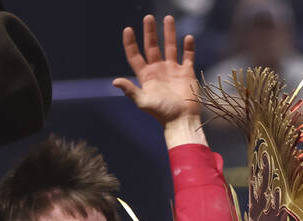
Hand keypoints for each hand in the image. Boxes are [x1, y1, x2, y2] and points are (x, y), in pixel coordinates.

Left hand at [112, 15, 202, 139]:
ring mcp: (173, 70)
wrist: (182, 120)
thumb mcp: (143, 101)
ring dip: (169, 33)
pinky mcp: (186, 73)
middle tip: (148, 18)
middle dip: (150, 32)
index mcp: (146, 76)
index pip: (135, 56)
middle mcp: (159, 70)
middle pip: (152, 47)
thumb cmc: (162, 113)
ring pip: (170, 47)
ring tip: (168, 18)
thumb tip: (114, 81)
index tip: (128, 30)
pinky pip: (187, 56)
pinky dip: (188, 47)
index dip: (130, 43)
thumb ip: (130, 90)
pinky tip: (187, 38)